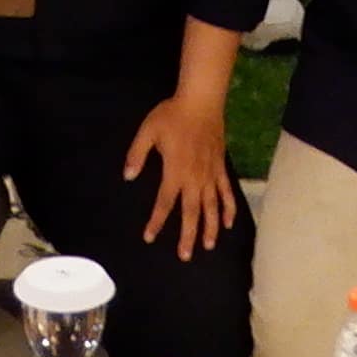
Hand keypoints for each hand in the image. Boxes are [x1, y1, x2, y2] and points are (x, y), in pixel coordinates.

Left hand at [120, 89, 238, 254]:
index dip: (157, 221)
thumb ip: (137, 154)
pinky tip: (229, 223)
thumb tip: (128, 176)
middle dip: (187, 235)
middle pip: (191, 212)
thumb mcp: (147, 131)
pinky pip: (227, 192)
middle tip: (184, 256)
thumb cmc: (172, 115)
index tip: (150, 237)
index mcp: (175, 171)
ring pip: (212, 207)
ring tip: (208, 246)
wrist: (201, 101)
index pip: (164, 203)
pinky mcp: (220, 168)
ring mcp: (210, 174)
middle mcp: (194, 178)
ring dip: (210, 228)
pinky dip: (229, 208)